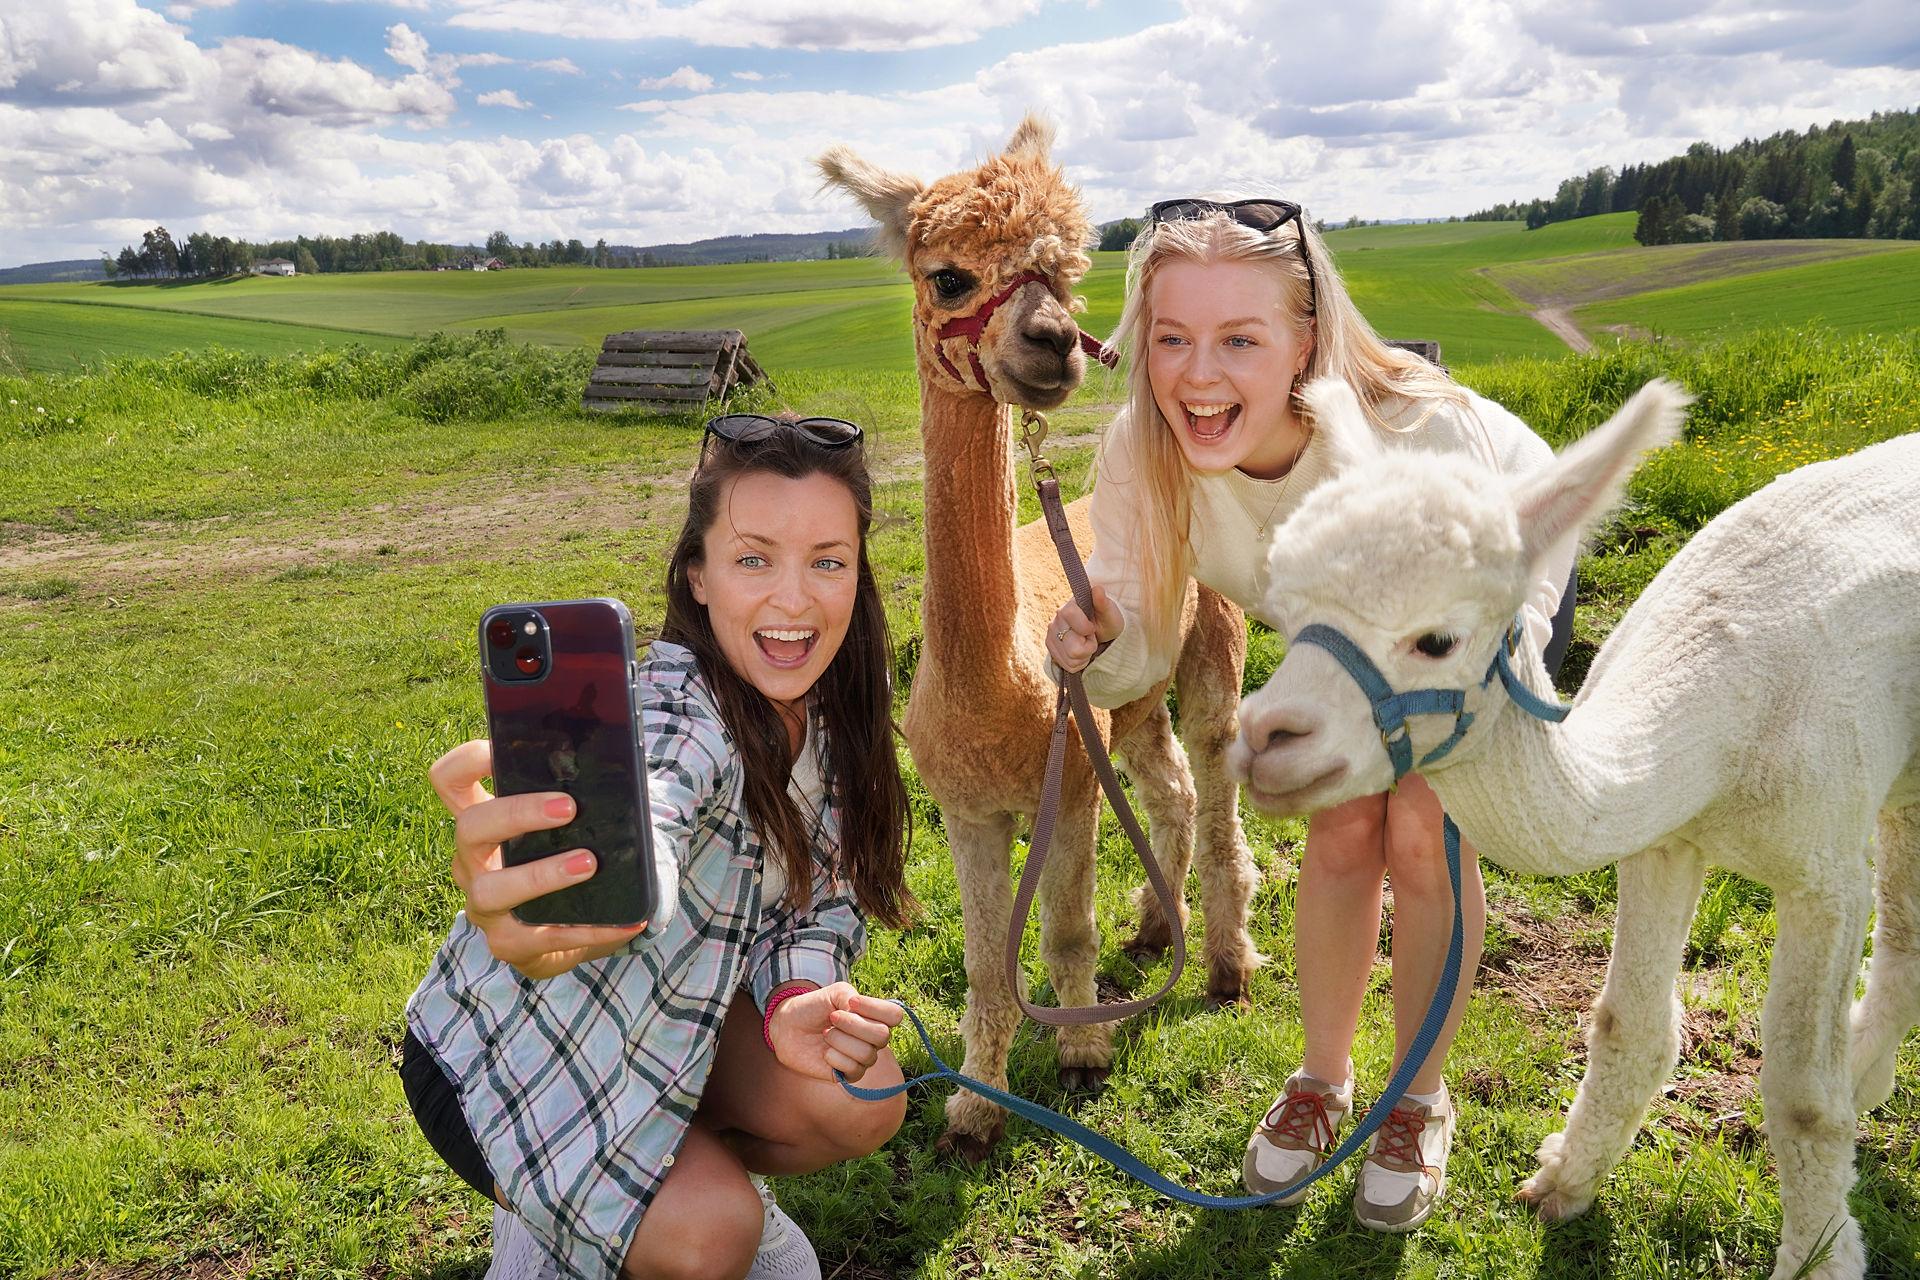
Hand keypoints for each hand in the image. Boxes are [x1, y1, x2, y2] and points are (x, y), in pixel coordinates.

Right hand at [429, 738, 646, 980]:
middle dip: (516, 814)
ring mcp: (484, 906)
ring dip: (541, 876)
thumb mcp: (557, 830)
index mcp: (481, 824)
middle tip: (567, 808)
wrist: (560, 937)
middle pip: (469, 827)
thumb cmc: (560, 863)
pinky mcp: (509, 944)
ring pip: (492, 890)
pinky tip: (626, 921)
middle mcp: (472, 862)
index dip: (468, 760)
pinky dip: (589, 929)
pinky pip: (543, 939)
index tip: (505, 750)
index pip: (450, 780)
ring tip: (588, 864)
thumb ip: (569, 800)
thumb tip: (620, 771)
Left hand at [766, 981, 903, 1082]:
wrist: (788, 1028)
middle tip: (832, 1018)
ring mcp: (862, 1057)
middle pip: (882, 1035)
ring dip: (841, 1040)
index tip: (850, 1002)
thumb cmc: (814, 1008)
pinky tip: (825, 1053)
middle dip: (853, 1025)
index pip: (895, 1015)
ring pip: (867, 1054)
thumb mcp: (833, 993)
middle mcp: (872, 1038)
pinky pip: (854, 1070)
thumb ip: (850, 996)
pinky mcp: (848, 1075)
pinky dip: (836, 1058)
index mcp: (874, 1016)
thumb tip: (858, 1013)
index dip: (875, 1008)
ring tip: (826, 1034)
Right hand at [1046, 584, 1123, 673]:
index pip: (1072, 621)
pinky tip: (1080, 652)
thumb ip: (1103, 602)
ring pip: (1070, 660)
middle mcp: (1055, 621)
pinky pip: (1066, 666)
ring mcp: (1051, 636)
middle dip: (1089, 647)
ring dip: (1084, 656)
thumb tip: (1097, 588)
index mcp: (1068, 608)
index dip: (1086, 629)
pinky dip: (1078, 663)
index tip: (1092, 628)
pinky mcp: (1051, 648)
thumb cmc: (1106, 619)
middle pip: (1073, 649)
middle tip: (1091, 637)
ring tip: (1086, 644)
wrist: (1099, 630)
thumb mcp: (1110, 612)